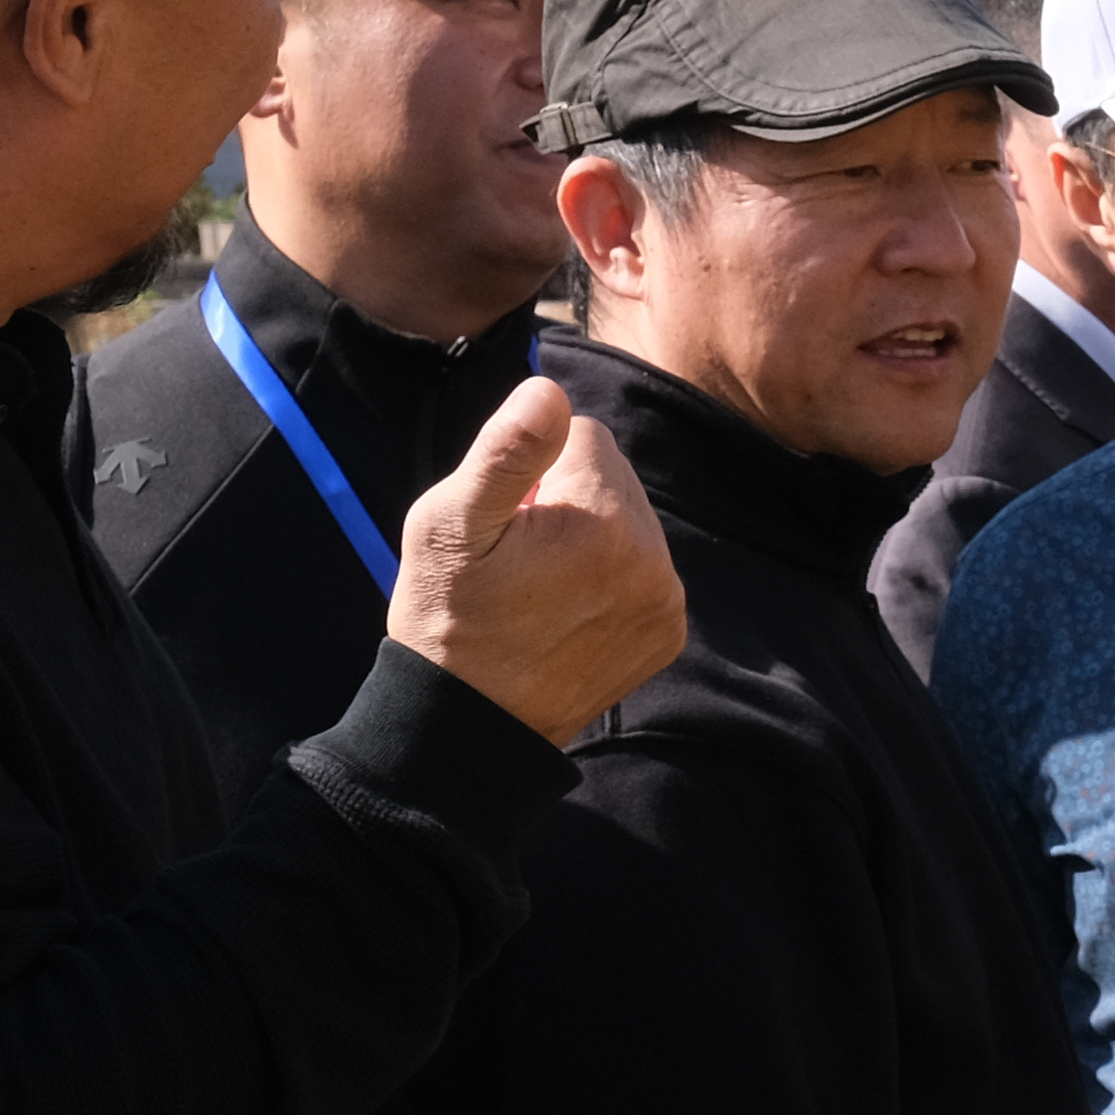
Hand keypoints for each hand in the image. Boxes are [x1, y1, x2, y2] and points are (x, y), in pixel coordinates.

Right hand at [389, 377, 680, 738]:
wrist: (469, 724)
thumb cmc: (447, 618)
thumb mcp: (448, 525)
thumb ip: (506, 449)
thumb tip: (550, 390)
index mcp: (604, 519)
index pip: (583, 432)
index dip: (533, 468)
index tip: (505, 520)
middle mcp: (652, 557)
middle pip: (613, 474)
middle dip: (566, 497)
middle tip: (516, 554)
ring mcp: (666, 600)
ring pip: (630, 519)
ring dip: (590, 535)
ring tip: (537, 585)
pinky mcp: (668, 631)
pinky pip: (645, 566)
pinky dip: (611, 575)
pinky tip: (565, 610)